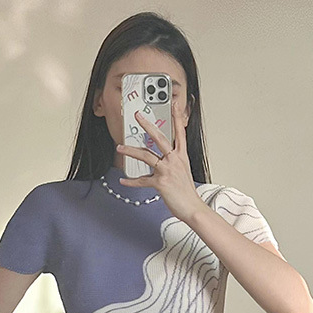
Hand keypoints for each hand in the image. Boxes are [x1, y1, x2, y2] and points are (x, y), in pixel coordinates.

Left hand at [115, 96, 202, 223]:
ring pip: (146, 155)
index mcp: (182, 156)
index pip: (180, 132)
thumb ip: (174, 162)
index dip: (177, 117)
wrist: (193, 208)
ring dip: (130, 151)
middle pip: (159, 137)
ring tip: (120, 148)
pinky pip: (142, 180)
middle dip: (147, 125)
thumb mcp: (184, 172)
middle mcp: (175, 160)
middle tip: (137, 115)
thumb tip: (163, 159)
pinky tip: (123, 180)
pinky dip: (131, 181)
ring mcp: (167, 170)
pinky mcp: (160, 183)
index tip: (173, 104)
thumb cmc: (187, 193)